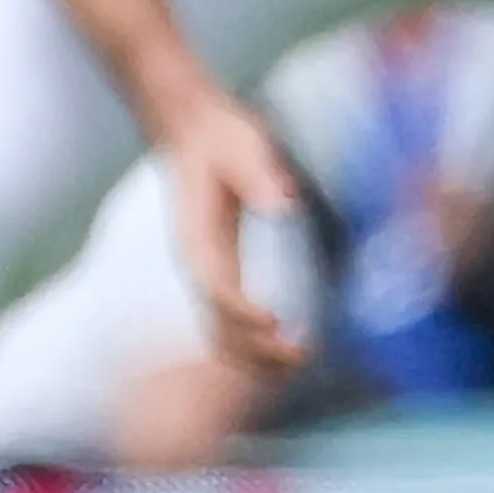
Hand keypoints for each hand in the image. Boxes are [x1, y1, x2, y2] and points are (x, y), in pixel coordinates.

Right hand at [146, 75, 312, 378]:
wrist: (191, 128)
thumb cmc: (221, 137)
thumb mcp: (243, 147)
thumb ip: (259, 176)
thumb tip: (283, 204)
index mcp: (198, 236)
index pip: (215, 285)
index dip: (242, 312)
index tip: (277, 325)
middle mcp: (198, 261)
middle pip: (215, 323)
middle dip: (255, 349)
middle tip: (302, 356)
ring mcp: (207, 270)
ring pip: (219, 331)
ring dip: (254, 356)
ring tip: (298, 364)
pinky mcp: (220, 270)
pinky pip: (228, 321)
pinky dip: (252, 344)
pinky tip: (284, 344)